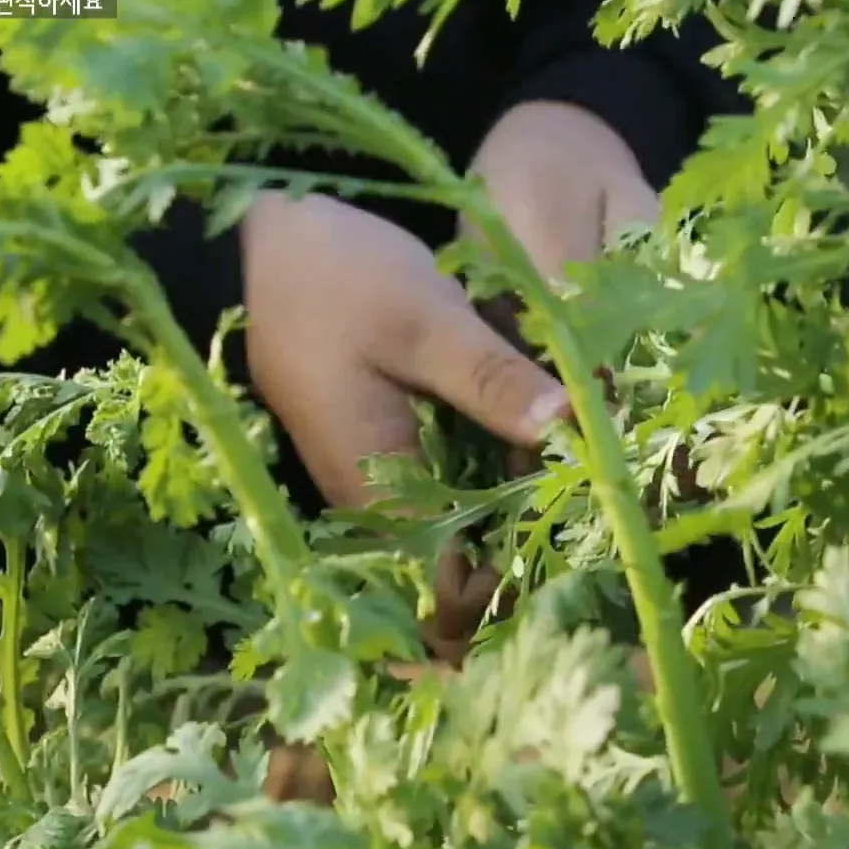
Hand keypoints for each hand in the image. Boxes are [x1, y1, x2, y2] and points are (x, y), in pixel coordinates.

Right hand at [239, 190, 570, 659]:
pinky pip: (453, 491)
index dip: (510, 589)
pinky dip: (499, 476)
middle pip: (460, 576)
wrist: (255, 247)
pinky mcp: (391, 451)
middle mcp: (379, 509)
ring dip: (519, 511)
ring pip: (460, 534)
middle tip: (593, 493)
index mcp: (381, 498)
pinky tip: (541, 433)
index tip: (576, 540)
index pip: (449, 600)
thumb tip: (572, 427)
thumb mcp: (424, 320)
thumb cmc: (331, 282)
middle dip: (527, 549)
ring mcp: (382, 482)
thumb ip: (493, 379)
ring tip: (581, 461)